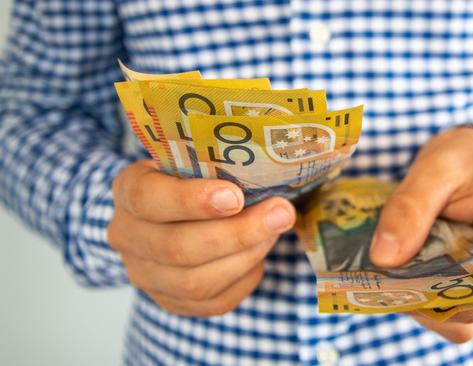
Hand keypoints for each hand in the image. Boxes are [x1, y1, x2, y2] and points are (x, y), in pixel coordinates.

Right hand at [108, 161, 294, 316]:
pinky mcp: (171, 301)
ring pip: (196, 282)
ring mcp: (146, 275)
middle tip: (280, 213)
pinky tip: (260, 253)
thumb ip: (216, 165)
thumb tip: (268, 174)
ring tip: (275, 232)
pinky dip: (245, 278)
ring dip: (246, 256)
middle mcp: (128, 238)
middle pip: (177, 247)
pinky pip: (214, 302)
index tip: (236, 196)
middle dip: (237, 232)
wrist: (171, 215)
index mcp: (128, 192)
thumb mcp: (191, 160)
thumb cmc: (190, 179)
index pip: (148, 199)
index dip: (191, 200)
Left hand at [369, 127, 472, 342]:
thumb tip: (384, 259)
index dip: (471, 291)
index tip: (422, 282)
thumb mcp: (435, 168)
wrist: (472, 155)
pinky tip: (401, 283)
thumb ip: (410, 208)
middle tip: (390, 282)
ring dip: (428, 307)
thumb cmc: (464, 156)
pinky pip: (456, 312)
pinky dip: (427, 305)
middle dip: (437, 298)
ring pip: (470, 318)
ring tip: (392, 282)